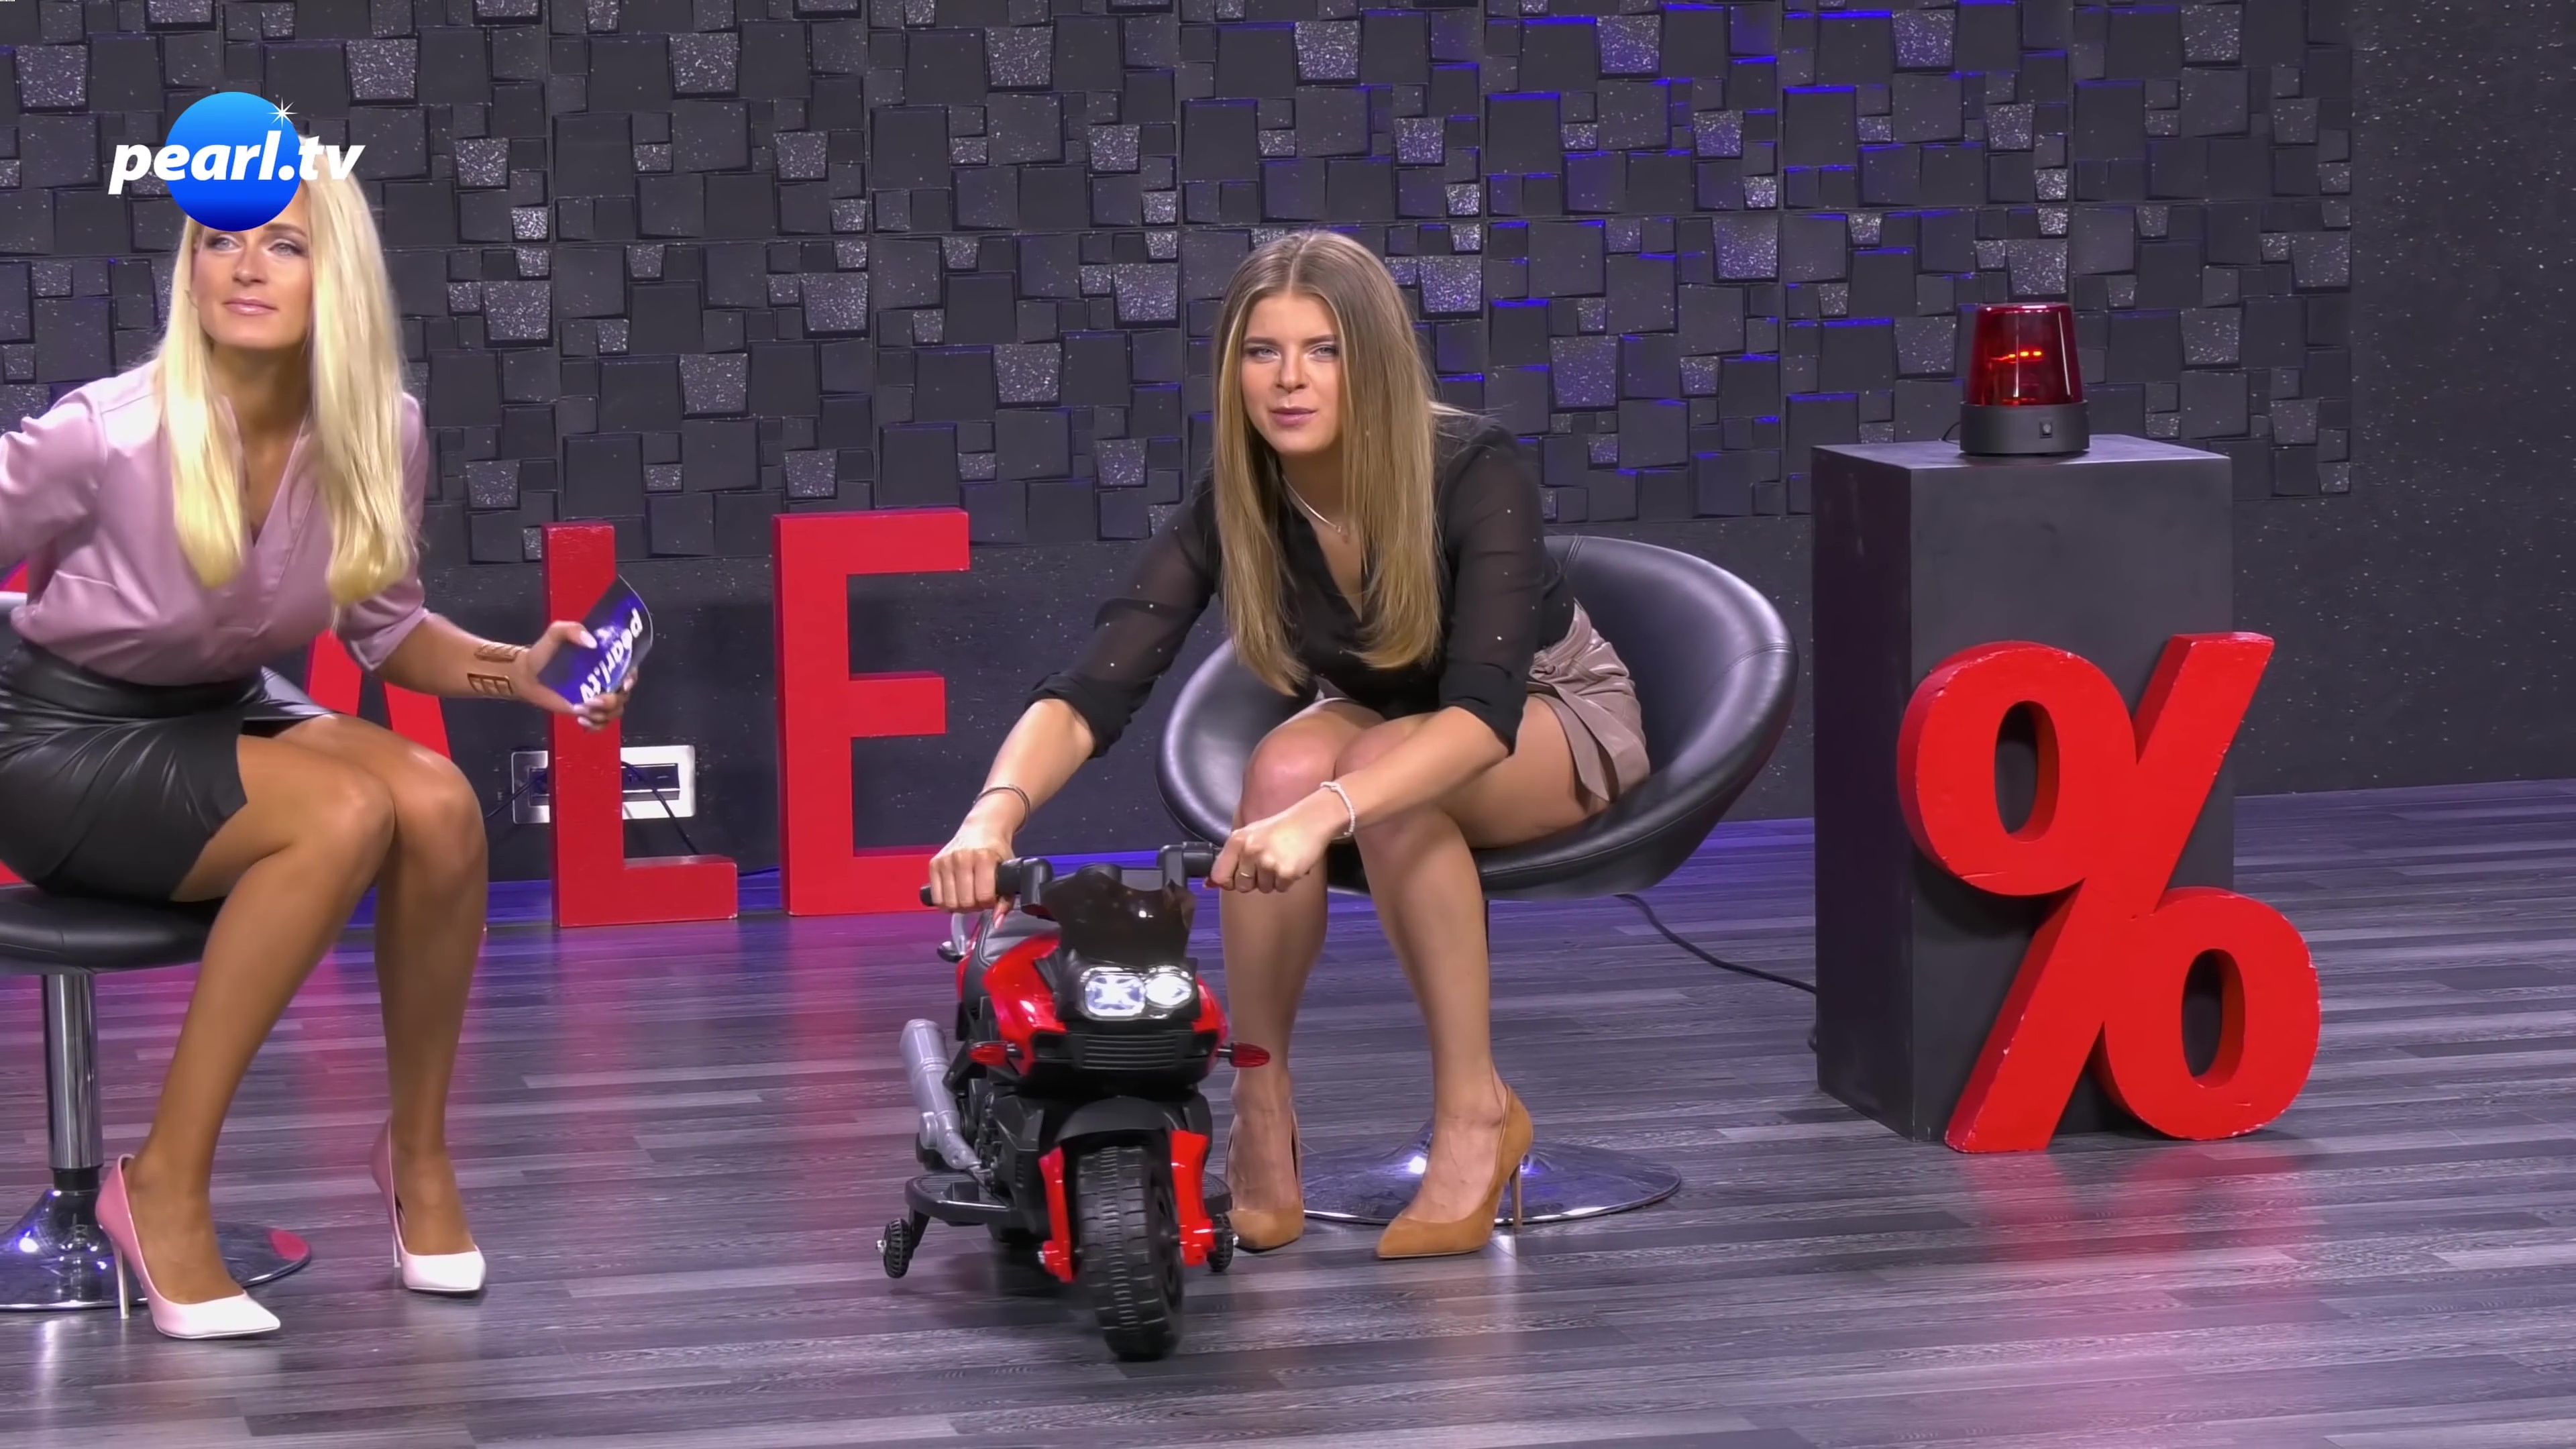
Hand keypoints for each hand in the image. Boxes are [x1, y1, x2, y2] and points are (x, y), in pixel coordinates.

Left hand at [511, 621, 635, 731]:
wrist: (526, 675)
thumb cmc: (544, 653)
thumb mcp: (556, 633)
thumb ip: (571, 629)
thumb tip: (591, 642)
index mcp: (605, 661)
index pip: (629, 670)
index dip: (630, 679)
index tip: (622, 684)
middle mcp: (606, 679)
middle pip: (623, 695)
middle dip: (610, 702)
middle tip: (591, 701)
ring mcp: (598, 697)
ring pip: (615, 711)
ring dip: (601, 714)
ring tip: (580, 710)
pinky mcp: (588, 711)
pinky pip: (603, 723)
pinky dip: (596, 725)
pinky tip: (582, 720)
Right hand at [928, 797, 1023, 911]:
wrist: (982, 828)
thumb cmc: (996, 850)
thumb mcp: (1008, 871)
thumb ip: (1006, 899)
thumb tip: (997, 922)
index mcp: (983, 857)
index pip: (983, 896)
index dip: (989, 903)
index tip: (991, 898)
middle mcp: (962, 857)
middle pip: (965, 902)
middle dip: (974, 906)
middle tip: (979, 898)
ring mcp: (945, 860)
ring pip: (949, 903)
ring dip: (960, 906)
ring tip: (967, 897)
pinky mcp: (934, 864)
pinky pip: (936, 897)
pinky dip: (946, 902)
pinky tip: (955, 895)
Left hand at [1210, 792, 1343, 893]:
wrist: (1312, 820)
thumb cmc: (1281, 827)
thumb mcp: (1251, 834)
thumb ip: (1231, 858)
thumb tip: (1209, 884)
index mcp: (1238, 840)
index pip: (1220, 875)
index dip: (1229, 880)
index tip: (1238, 877)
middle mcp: (1250, 851)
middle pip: (1242, 886)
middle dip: (1254, 880)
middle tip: (1267, 863)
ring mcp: (1268, 862)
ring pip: (1263, 888)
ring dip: (1273, 879)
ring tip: (1281, 859)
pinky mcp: (1285, 872)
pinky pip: (1281, 888)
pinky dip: (1287, 880)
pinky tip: (1292, 863)